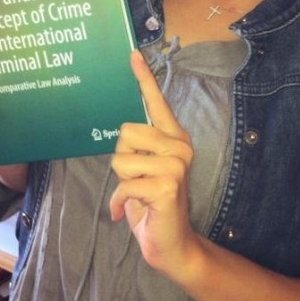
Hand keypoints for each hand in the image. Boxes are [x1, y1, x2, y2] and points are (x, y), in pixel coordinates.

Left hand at [109, 50, 195, 274]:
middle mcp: (179, 147)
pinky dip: (120, 203)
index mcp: (174, 139)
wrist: (172, 245)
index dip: (144, 78)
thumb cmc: (152, 205)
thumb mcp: (143, 171)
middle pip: (125, 134)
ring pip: (121, 160)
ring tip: (137, 195)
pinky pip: (124, 185)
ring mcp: (175, 166)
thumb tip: (122, 131)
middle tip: (138, 181)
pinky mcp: (167, 186)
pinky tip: (129, 212)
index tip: (132, 54)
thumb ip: (138, 149)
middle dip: (123, 161)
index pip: (156, 103)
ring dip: (122, 183)